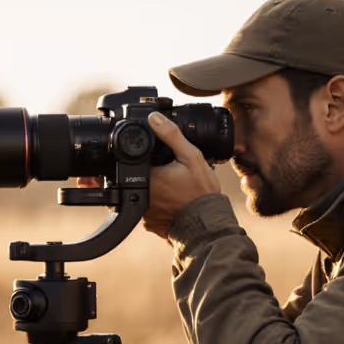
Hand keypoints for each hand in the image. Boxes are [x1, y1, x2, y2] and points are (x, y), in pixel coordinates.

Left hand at [143, 111, 220, 238]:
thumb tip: (154, 117)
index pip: (136, 160)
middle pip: (139, 177)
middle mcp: (141, 196)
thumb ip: (172, 135)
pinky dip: (157, 206)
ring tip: (173, 190)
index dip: (148, 157)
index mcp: (147, 177)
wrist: (208, 225)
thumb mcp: (191, 157)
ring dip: (154, 190)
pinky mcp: (149, 224)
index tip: (162, 161)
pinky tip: (171, 203)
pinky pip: (148, 210)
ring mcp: (144, 213)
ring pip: (143, 194)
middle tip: (171, 176)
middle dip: (152, 174)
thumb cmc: (201, 193)